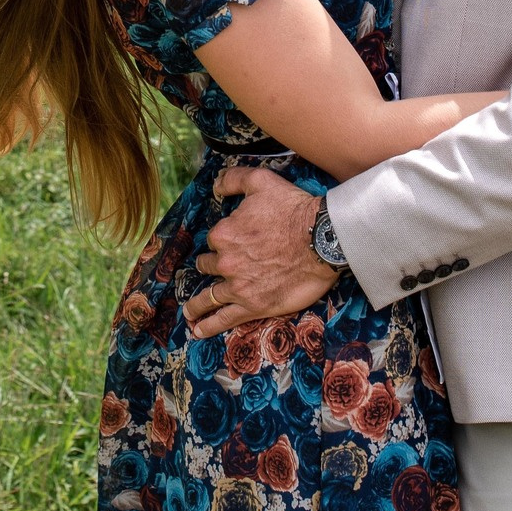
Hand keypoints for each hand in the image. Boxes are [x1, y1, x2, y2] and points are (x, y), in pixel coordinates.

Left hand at [188, 167, 334, 339]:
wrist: (321, 239)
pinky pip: (224, 318)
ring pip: (209, 297)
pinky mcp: (254, 306)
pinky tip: (198, 330)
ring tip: (190, 312)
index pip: (214, 240)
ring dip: (197, 305)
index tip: (235, 242)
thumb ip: (234, 179)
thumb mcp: (261, 180)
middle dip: (212, 268)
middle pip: (209, 267)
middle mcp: (225, 262)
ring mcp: (238, 286)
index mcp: (223, 233)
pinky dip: (208, 325)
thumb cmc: (293, 209)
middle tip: (213, 273)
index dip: (224, 241)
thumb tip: (216, 185)